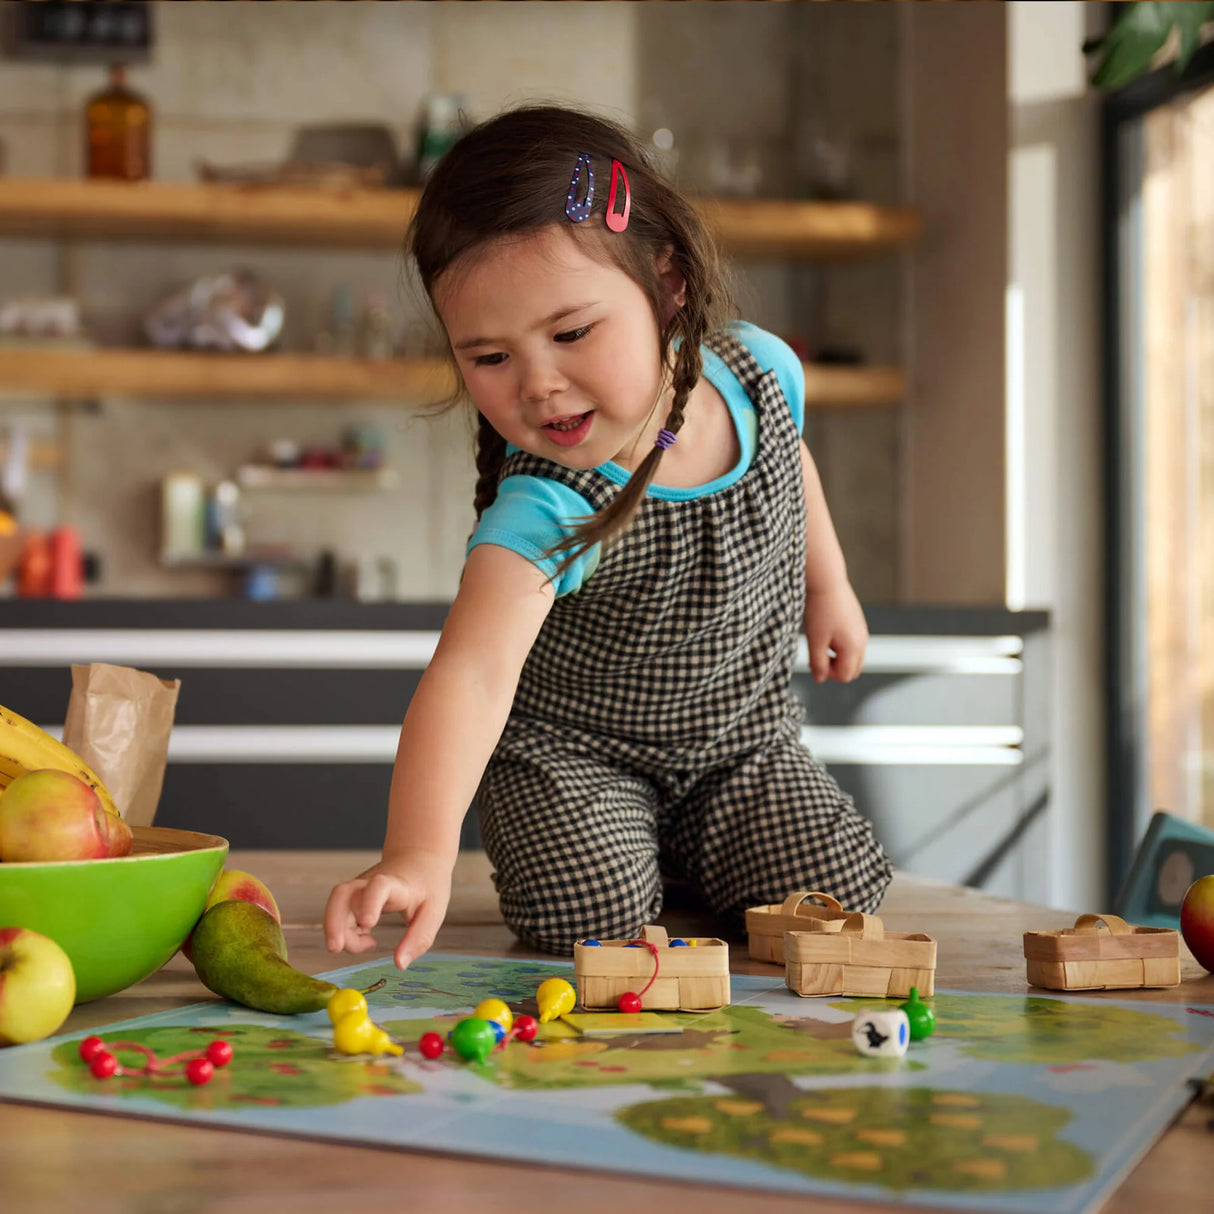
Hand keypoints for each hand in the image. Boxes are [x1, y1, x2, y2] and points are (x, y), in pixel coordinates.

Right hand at [323, 849, 452, 970]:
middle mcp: (371, 883)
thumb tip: (399, 964)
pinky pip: (339, 915)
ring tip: (367, 945)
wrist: (419, 859)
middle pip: (343, 894)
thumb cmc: (427, 886)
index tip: (369, 923)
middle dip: (334, 921)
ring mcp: (359, 888)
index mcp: (396, 884)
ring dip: (338, 931)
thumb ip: (418, 939)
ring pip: (336, 905)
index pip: (379, 887)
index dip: (370, 902)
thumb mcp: (433, 912)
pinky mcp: (353, 897)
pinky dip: (345, 933)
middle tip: (335, 948)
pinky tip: (366, 939)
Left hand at [804, 580, 867, 682]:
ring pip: (853, 656)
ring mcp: (862, 630)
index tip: (814, 662)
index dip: (827, 674)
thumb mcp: (815, 640)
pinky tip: (827, 632)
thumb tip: (820, 679)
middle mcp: (862, 640)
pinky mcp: (858, 621)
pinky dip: (841, 645)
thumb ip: (818, 663)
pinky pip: (853, 643)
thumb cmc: (819, 609)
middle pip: (853, 669)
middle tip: (818, 655)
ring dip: (838, 657)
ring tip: (821, 642)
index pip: (845, 676)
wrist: (826, 581)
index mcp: (854, 647)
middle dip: (835, 668)